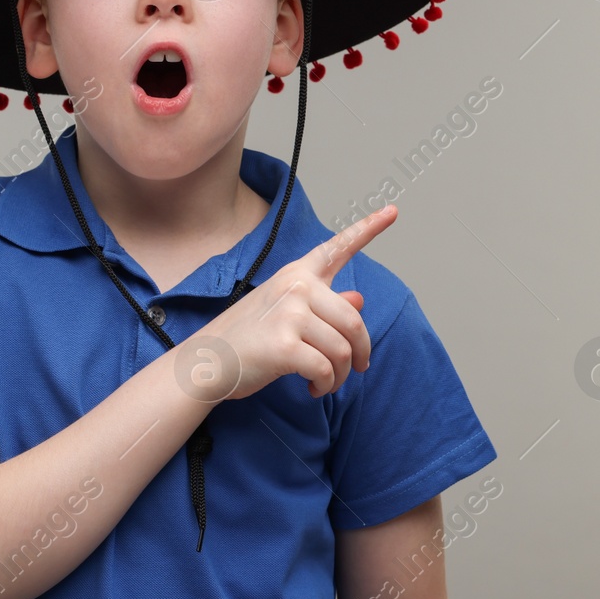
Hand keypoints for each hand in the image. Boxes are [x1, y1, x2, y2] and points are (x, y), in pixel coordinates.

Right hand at [178, 204, 397, 401]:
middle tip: (358, 368)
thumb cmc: (247, 338)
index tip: (393, 211)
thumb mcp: (284, 313)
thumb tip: (358, 298)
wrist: (206, 362)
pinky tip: (313, 387)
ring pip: (343, 349)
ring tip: (326, 382)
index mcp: (297, 274)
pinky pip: (327, 369)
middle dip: (361, 352)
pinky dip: (325, 385)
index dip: (368, 229)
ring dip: (341, 375)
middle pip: (354, 321)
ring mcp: (290, 314)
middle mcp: (296, 287)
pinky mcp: (285, 345)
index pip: (337, 248)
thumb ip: (324, 304)